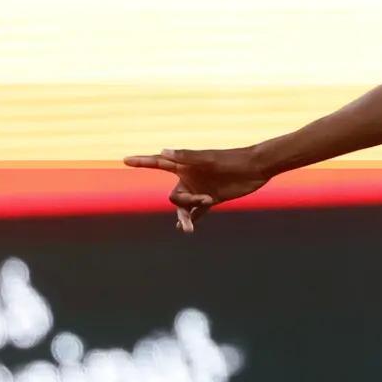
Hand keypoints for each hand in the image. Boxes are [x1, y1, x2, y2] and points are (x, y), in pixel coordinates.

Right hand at [122, 148, 270, 232]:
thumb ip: (187, 156)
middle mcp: (190, 178)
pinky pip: (197, 211)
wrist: (256, 168)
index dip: (142, 161)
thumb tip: (163, 151)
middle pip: (174, 196)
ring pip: (184, 207)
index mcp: (185, 165)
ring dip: (185, 218)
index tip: (126, 159)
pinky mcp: (212, 198)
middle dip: (184, 202)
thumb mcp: (209, 158)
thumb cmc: (232, 160)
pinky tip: (184, 229)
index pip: (159, 162)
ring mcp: (200, 189)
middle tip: (204, 199)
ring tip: (188, 230)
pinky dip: (191, 220)